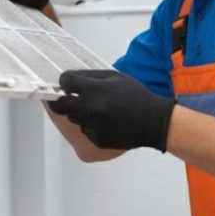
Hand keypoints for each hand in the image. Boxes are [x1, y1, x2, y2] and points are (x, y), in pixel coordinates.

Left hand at [48, 70, 175, 151]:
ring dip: (79, 112)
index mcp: (94, 89)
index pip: (65, 82)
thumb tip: (71, 78)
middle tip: (66, 97)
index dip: (64, 81)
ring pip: (74, 118)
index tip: (65, 82)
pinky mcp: (96, 139)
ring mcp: (92, 125)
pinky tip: (107, 121)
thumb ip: (92, 76)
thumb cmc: (136, 96)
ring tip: (99, 109)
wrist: (152, 121)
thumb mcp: (116, 77)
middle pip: (61, 105)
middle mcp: (89, 108)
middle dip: (61, 100)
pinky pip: (86, 130)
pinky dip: (91, 125)